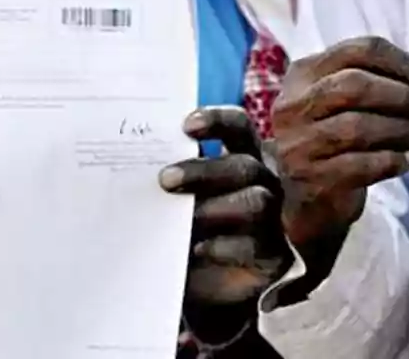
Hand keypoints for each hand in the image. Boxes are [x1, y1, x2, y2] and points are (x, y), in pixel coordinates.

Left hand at [159, 106, 288, 338]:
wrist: (206, 287)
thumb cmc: (190, 230)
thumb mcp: (181, 202)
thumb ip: (172, 183)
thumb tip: (136, 168)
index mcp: (241, 159)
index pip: (239, 128)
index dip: (217, 121)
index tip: (186, 126)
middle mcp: (262, 183)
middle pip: (243, 166)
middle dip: (204, 170)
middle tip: (165, 179)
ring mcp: (271, 219)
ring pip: (255, 202)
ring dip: (216, 207)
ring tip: (186, 219)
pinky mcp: (272, 255)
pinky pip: (254, 245)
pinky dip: (223, 246)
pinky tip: (199, 249)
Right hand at [272, 37, 408, 252]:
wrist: (308, 201)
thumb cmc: (337, 140)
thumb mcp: (343, 103)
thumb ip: (377, 83)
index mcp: (304, 73)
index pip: (360, 51)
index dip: (407, 64)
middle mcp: (293, 104)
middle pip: (355, 85)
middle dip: (403, 97)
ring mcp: (297, 142)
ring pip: (357, 126)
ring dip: (401, 130)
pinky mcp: (309, 178)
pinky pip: (359, 165)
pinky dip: (392, 161)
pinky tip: (407, 160)